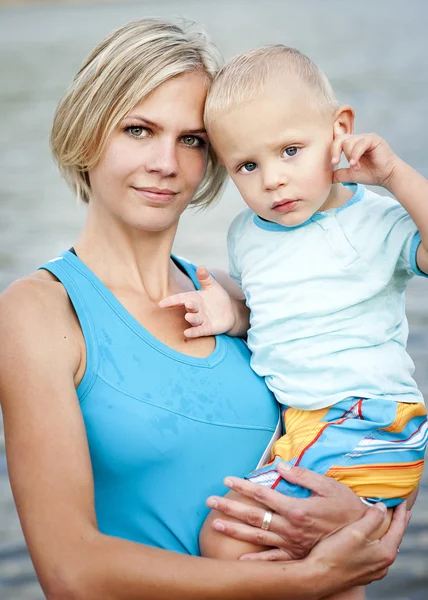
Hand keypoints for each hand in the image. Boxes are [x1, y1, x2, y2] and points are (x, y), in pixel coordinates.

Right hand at [159, 266, 235, 337]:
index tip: (161, 303)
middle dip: (188, 306)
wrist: (230, 312)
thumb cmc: (217, 298)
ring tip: (189, 316)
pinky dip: (194, 332)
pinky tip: (187, 333)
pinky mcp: (208, 329)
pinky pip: (199, 331)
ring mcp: (201, 320)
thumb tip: (201, 267)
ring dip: (191, 318)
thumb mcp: (212, 286)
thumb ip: (205, 278)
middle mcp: (195, 310)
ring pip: (194, 319)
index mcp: (194, 298)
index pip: (180, 299)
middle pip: (189, 308)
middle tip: (188, 303)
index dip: (171, 301)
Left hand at [206, 464, 366, 560]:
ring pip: (257, 537)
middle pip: (254, 516)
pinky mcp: (297, 557)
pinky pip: (272, 561)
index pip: (263, 495)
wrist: (364, 537)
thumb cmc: (346, 508)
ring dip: (234, 531)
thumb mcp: (329, 486)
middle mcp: (290, 528)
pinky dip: (255, 562)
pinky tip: (239, 561)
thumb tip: (280, 463)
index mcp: (296, 508)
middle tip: (209, 501)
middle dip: (230, 508)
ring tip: (214, 525)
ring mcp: (292, 545)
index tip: (227, 480)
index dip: (243, 486)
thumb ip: (303, 475)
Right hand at [306, 501, 409, 591]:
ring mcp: (372, 571)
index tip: (402, 500)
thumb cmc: (334, 555)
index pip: (398, 528)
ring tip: (387, 522)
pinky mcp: (362, 573)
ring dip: (386, 533)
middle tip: (401, 510)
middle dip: (397, 523)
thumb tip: (382, 507)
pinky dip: (377, 541)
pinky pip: (375, 553)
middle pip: (394, 538)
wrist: (316, 578)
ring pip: (384, 547)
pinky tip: (371, 538)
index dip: (401, 513)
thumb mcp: (355, 531)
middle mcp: (382, 565)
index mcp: (385, 553)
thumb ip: (372, 518)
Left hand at [332, 133, 399, 189]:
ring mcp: (365, 137)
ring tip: (355, 167)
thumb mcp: (350, 175)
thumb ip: (339, 174)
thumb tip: (326, 177)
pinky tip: (356, 164)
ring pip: (349, 142)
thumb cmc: (371, 174)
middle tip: (335, 163)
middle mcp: (358, 139)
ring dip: (349, 156)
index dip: (332, 148)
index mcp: (352, 145)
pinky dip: (355, 155)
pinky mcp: (373, 139)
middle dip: (335, 151)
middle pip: (340, 139)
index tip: (331, 162)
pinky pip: (360, 144)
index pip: (337, 141)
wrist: (387, 176)